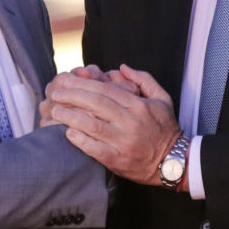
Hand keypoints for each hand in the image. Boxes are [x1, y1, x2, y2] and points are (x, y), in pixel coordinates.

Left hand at [47, 64, 180, 186]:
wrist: (174, 161)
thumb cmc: (165, 128)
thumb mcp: (162, 98)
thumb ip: (143, 79)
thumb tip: (121, 67)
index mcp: (138, 105)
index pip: (106, 89)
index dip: (84, 83)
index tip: (67, 79)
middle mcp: (130, 122)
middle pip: (96, 104)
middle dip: (72, 96)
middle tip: (55, 92)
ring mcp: (124, 142)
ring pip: (93, 126)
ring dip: (71, 117)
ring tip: (54, 111)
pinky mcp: (119, 160)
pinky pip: (96, 149)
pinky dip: (81, 141)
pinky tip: (68, 133)